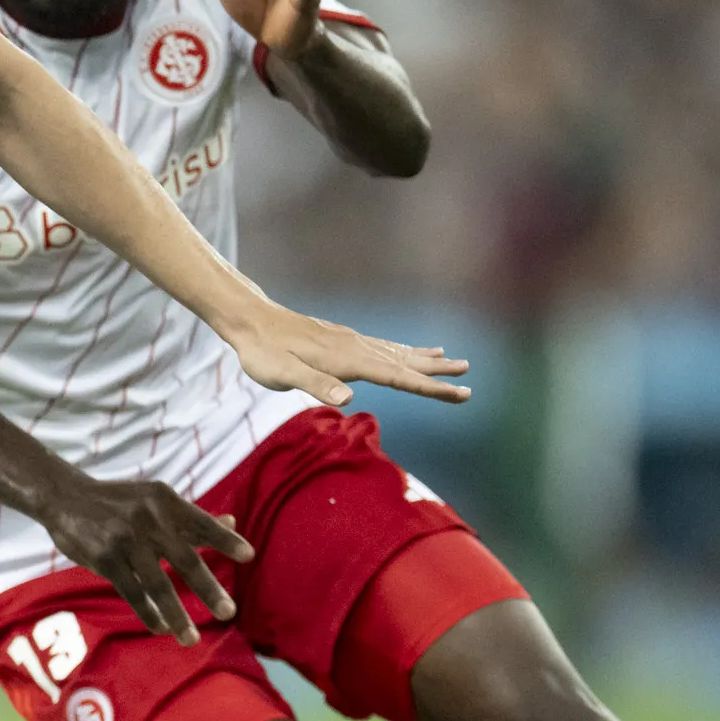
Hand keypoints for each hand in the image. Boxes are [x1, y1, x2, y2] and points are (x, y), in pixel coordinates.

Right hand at [38, 473, 255, 645]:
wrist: (66, 497)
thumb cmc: (120, 501)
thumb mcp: (154, 500)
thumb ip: (190, 517)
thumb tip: (233, 523)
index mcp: (164, 501)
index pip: (201, 522)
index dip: (224, 539)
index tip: (248, 556)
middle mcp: (147, 519)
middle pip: (184, 559)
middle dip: (208, 588)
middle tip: (229, 612)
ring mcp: (125, 541)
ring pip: (157, 584)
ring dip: (176, 615)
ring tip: (191, 638)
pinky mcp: (105, 559)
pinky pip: (132, 592)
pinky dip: (148, 613)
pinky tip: (162, 628)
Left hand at [225, 298, 470, 408]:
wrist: (250, 321)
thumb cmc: (262, 352)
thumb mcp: (281, 373)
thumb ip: (315, 384)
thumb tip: (347, 399)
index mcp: (346, 359)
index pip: (396, 377)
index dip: (429, 388)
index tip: (460, 394)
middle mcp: (355, 347)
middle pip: (404, 362)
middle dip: (437, 374)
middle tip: (469, 380)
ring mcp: (350, 341)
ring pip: (396, 352)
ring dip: (425, 360)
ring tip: (453, 361)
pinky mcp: (342, 340)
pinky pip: (382, 347)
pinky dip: (404, 351)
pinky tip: (410, 352)